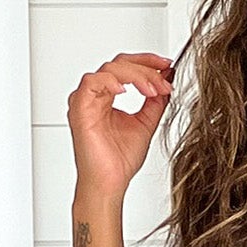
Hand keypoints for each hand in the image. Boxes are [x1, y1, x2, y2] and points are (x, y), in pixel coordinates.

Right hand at [67, 52, 174, 203]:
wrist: (109, 184)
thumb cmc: (119, 162)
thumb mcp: (146, 123)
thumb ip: (155, 102)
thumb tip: (166, 81)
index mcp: (108, 97)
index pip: (126, 67)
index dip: (147, 62)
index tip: (166, 65)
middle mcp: (96, 96)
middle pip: (119, 64)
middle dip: (145, 67)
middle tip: (163, 80)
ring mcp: (86, 100)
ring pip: (109, 69)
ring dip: (135, 75)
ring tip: (152, 90)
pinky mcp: (79, 108)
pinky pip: (92, 82)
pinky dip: (110, 81)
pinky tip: (126, 90)